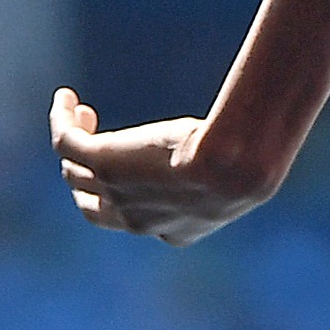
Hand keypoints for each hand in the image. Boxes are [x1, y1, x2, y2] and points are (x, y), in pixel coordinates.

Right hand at [55, 90, 283, 245]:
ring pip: (74, 172)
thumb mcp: (244, 172)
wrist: (232, 169)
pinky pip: (66, 143)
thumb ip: (242, 167)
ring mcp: (115, 193)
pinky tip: (67, 98)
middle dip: (88, 175)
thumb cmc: (248, 165)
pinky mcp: (101, 162)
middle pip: (93, 202)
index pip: (139, 221)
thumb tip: (267, 138)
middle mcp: (137, 221)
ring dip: (73, 143)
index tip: (140, 161)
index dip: (131, 194)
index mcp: (174, 232)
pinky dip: (61, 121)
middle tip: (97, 139)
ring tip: (79, 113)